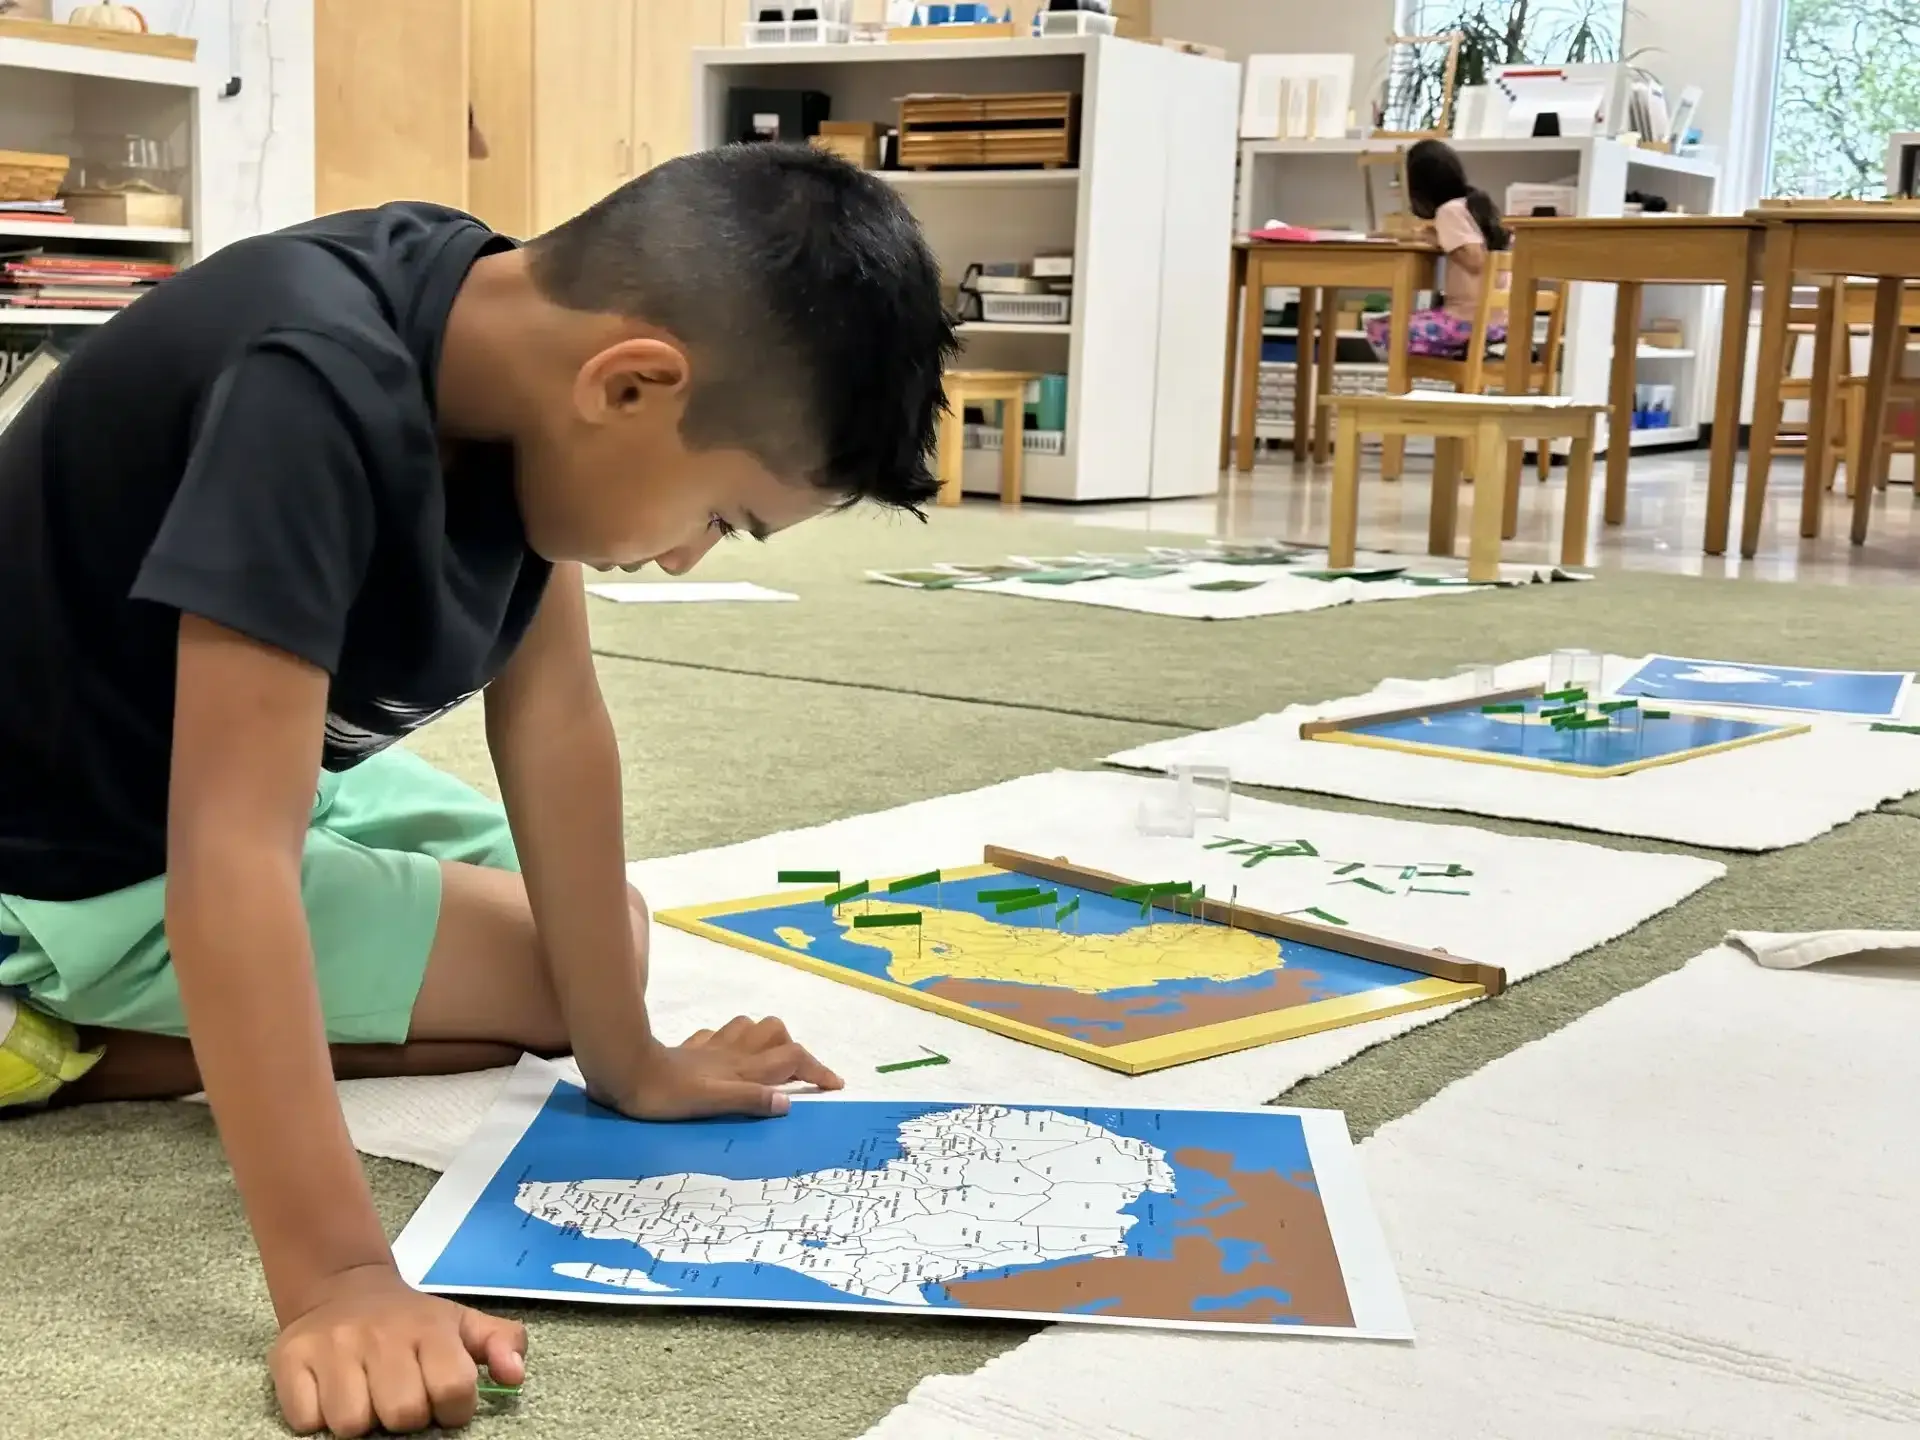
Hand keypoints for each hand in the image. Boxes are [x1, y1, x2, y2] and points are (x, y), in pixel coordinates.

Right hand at [268, 1263, 526, 1436]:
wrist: (343, 1287)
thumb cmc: (411, 1320)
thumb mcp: (462, 1323)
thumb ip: (501, 1343)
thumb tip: (514, 1374)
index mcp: (429, 1327)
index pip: (454, 1389)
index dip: (452, 1409)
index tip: (442, 1402)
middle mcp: (380, 1334)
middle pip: (402, 1414)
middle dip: (405, 1418)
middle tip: (400, 1398)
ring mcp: (333, 1347)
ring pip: (351, 1425)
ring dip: (361, 1421)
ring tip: (366, 1397)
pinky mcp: (290, 1360)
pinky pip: (306, 1422)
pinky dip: (317, 1419)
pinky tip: (330, 1394)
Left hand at [606, 1017, 843, 1119]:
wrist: (622, 1069)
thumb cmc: (665, 1094)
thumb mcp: (711, 1104)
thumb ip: (749, 1101)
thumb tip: (788, 1103)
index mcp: (742, 1068)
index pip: (792, 1059)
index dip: (817, 1070)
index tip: (834, 1085)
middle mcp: (731, 1053)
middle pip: (775, 1032)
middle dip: (791, 1048)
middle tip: (792, 1077)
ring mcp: (709, 1048)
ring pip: (749, 1028)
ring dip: (762, 1040)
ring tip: (762, 1066)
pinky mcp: (689, 1049)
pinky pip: (717, 1037)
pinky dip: (728, 1044)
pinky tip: (721, 1058)